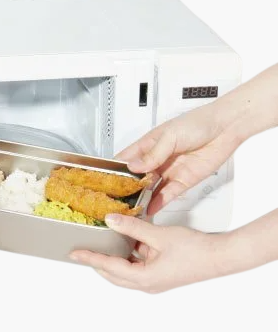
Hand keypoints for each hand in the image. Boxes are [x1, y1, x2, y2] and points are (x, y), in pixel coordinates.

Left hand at [70, 213, 230, 292]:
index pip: (109, 267)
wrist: (220, 256)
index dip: (90, 258)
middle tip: (83, 249)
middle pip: (113, 273)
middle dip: (97, 261)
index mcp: (145, 278)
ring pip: (125, 270)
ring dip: (113, 258)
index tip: (74, 253)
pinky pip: (137, 265)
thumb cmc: (195, 250)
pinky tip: (125, 240)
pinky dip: (128, 254)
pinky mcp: (160, 273)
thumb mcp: (159, 235)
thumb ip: (132, 227)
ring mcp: (154, 280)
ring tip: (100, 243)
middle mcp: (147, 283)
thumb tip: (111, 220)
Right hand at [116, 101, 240, 213]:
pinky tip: (150, 209)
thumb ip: (152, 154)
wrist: (225, 128)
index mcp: (149, 144)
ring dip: (142, 197)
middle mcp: (157, 158)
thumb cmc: (198, 122)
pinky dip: (158, 202)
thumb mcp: (170, 136)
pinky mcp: (183, 181)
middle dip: (127, 187)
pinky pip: (168, 194)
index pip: (126, 158)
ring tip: (131, 207)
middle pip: (137, 176)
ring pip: (151, 187)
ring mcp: (169, 171)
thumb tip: (134, 166)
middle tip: (117, 199)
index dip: (115, 168)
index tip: (105, 179)